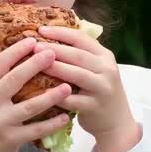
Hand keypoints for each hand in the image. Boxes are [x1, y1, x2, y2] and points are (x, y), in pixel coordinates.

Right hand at [0, 37, 74, 151]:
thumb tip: (16, 56)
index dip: (16, 52)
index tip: (32, 41)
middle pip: (14, 80)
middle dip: (35, 65)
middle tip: (53, 53)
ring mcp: (0, 122)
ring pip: (30, 106)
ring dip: (51, 96)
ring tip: (68, 86)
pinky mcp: (11, 139)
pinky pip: (36, 130)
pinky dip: (52, 124)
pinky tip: (65, 117)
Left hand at [37, 25, 141, 151]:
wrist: (116, 122)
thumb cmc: (98, 91)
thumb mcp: (96, 69)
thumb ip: (80, 55)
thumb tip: (49, 38)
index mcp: (105, 56)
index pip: (82, 38)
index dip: (61, 32)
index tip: (41, 29)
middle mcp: (107, 69)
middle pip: (78, 55)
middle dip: (55, 49)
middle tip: (34, 46)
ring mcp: (102, 88)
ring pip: (77, 75)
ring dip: (55, 68)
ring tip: (36, 64)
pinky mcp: (95, 107)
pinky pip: (73, 99)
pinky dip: (57, 95)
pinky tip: (41, 91)